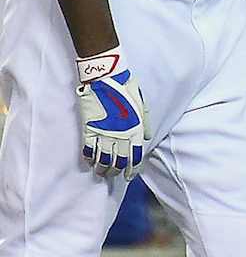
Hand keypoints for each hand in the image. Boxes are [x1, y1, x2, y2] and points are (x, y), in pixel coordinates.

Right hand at [76, 49, 150, 179]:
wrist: (105, 79)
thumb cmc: (126, 90)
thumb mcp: (142, 105)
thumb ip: (145, 123)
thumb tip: (147, 138)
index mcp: (135, 129)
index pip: (135, 156)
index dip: (132, 169)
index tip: (130, 176)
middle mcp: (120, 135)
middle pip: (118, 161)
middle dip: (116, 171)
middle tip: (114, 174)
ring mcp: (103, 133)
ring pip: (102, 159)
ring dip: (102, 168)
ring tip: (102, 173)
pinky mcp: (89, 129)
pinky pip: (88, 149)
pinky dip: (89, 158)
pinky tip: (90, 162)